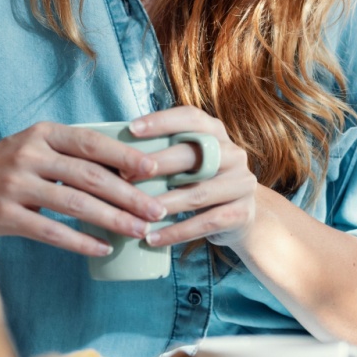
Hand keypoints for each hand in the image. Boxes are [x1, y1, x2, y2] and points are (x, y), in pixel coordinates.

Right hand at [0, 124, 168, 255]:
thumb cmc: (9, 166)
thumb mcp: (37, 148)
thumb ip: (72, 155)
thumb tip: (128, 171)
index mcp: (42, 134)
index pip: (91, 143)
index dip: (124, 156)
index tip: (153, 170)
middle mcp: (28, 155)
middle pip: (89, 175)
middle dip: (128, 194)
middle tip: (156, 210)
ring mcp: (15, 185)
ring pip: (74, 203)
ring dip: (112, 219)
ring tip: (138, 231)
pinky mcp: (5, 214)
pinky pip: (51, 231)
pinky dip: (81, 241)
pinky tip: (103, 248)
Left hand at [130, 106, 258, 247]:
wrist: (240, 217)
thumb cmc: (200, 182)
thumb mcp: (189, 161)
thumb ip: (165, 151)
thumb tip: (114, 150)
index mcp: (216, 133)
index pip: (191, 118)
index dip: (162, 121)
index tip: (131, 129)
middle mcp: (233, 154)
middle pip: (193, 155)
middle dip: (156, 164)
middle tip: (124, 175)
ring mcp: (241, 183)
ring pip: (197, 193)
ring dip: (163, 204)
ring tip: (135, 214)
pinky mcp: (242, 213)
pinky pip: (205, 223)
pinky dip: (176, 232)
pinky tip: (152, 239)